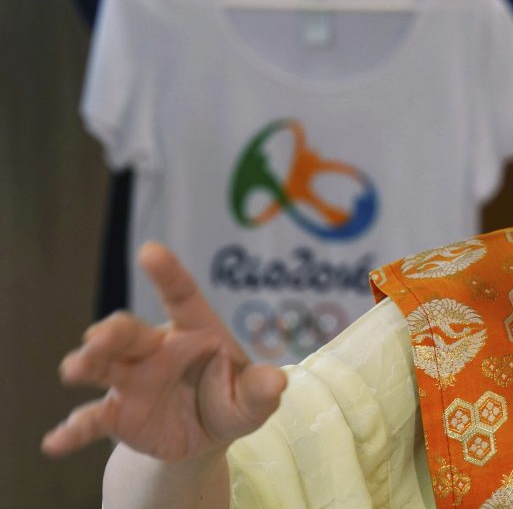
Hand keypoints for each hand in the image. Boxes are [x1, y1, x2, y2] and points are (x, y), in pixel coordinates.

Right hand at [41, 243, 286, 461]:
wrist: (205, 437)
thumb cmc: (232, 400)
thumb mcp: (253, 399)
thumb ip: (260, 390)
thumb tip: (277, 381)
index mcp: (195, 331)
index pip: (182, 296)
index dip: (168, 274)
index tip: (150, 251)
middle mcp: (156, 349)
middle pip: (130, 331)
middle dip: (112, 331)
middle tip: (98, 338)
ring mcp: (132, 380)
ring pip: (103, 365)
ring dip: (87, 364)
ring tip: (74, 370)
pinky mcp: (117, 414)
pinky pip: (92, 419)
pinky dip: (72, 430)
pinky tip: (56, 442)